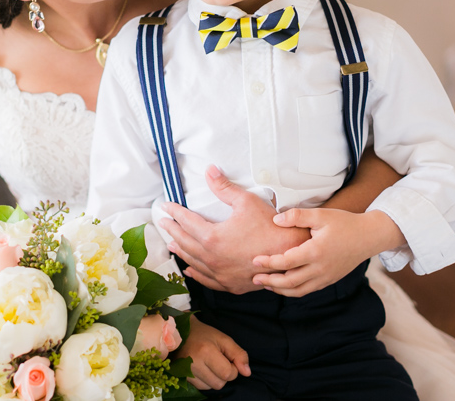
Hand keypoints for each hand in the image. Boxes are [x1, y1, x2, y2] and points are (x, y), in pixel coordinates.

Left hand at [162, 166, 309, 293]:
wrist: (290, 254)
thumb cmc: (270, 227)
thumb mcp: (246, 202)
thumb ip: (224, 187)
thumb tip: (210, 171)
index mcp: (212, 238)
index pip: (187, 222)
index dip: (175, 212)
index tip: (167, 206)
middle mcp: (212, 259)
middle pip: (186, 242)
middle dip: (173, 230)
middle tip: (163, 222)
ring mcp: (221, 274)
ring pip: (194, 262)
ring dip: (181, 251)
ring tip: (172, 244)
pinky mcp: (231, 284)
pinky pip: (208, 279)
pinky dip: (196, 273)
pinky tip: (190, 270)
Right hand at [175, 316, 250, 389]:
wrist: (180, 332)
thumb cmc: (204, 334)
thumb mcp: (224, 339)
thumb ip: (238, 355)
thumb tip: (247, 373)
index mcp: (206, 351)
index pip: (228, 374)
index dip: (233, 368)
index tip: (227, 358)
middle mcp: (194, 364)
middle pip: (220, 383)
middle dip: (224, 374)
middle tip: (218, 360)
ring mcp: (186, 372)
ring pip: (211, 387)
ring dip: (214, 378)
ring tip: (208, 363)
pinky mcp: (182, 377)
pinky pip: (201, 387)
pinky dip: (205, 380)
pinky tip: (202, 368)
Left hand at [252, 209, 403, 296]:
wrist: (369, 237)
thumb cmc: (344, 223)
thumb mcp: (321, 215)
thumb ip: (297, 216)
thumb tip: (276, 220)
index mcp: (316, 252)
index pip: (286, 262)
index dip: (268, 262)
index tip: (254, 260)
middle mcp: (321, 269)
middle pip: (290, 282)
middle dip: (270, 282)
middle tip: (254, 278)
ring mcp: (326, 277)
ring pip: (299, 291)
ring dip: (280, 289)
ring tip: (266, 285)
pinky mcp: (330, 280)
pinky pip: (308, 290)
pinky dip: (293, 290)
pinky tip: (284, 284)